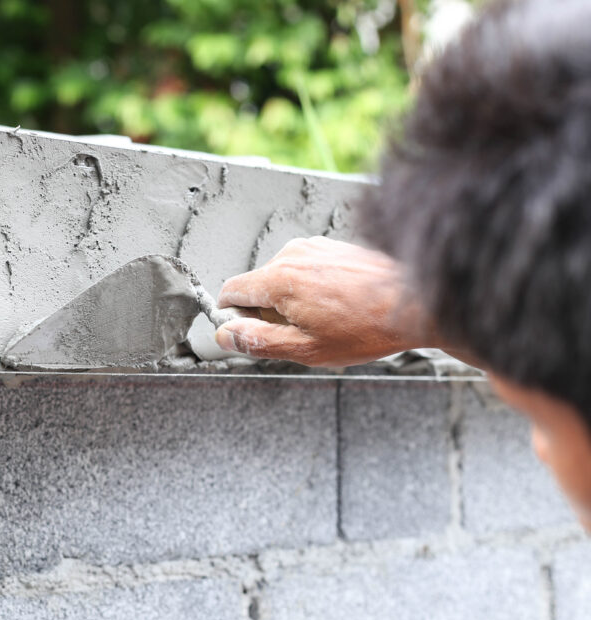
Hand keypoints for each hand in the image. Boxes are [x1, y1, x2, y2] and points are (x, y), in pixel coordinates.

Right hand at [215, 236, 435, 366]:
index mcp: (279, 279)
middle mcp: (293, 254)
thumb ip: (257, 340)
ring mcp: (314, 247)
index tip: (249, 332)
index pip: (230, 291)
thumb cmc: (367, 327)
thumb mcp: (305, 349)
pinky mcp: (332, 247)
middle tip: (302, 334)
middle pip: (257, 286)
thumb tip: (225, 335)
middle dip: (269, 311)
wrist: (418, 302)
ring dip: (293, 301)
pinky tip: (340, 306)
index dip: (233, 316)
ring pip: (282, 278)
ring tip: (327, 320)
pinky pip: (305, 270)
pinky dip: (313, 289)